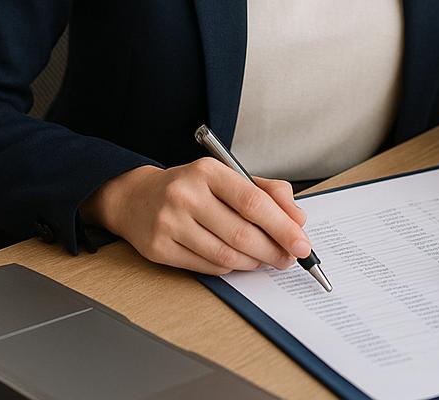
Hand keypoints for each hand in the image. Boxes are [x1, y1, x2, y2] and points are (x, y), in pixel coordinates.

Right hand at [79, 159, 310, 274]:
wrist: (136, 198)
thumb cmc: (191, 187)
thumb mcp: (227, 176)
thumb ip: (266, 191)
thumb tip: (298, 218)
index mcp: (208, 171)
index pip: (253, 201)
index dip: (282, 226)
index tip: (302, 242)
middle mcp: (186, 194)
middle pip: (242, 233)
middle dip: (273, 250)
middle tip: (289, 258)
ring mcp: (170, 223)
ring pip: (226, 255)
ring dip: (254, 262)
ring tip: (266, 260)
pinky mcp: (159, 249)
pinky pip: (207, 266)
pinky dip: (230, 268)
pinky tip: (239, 262)